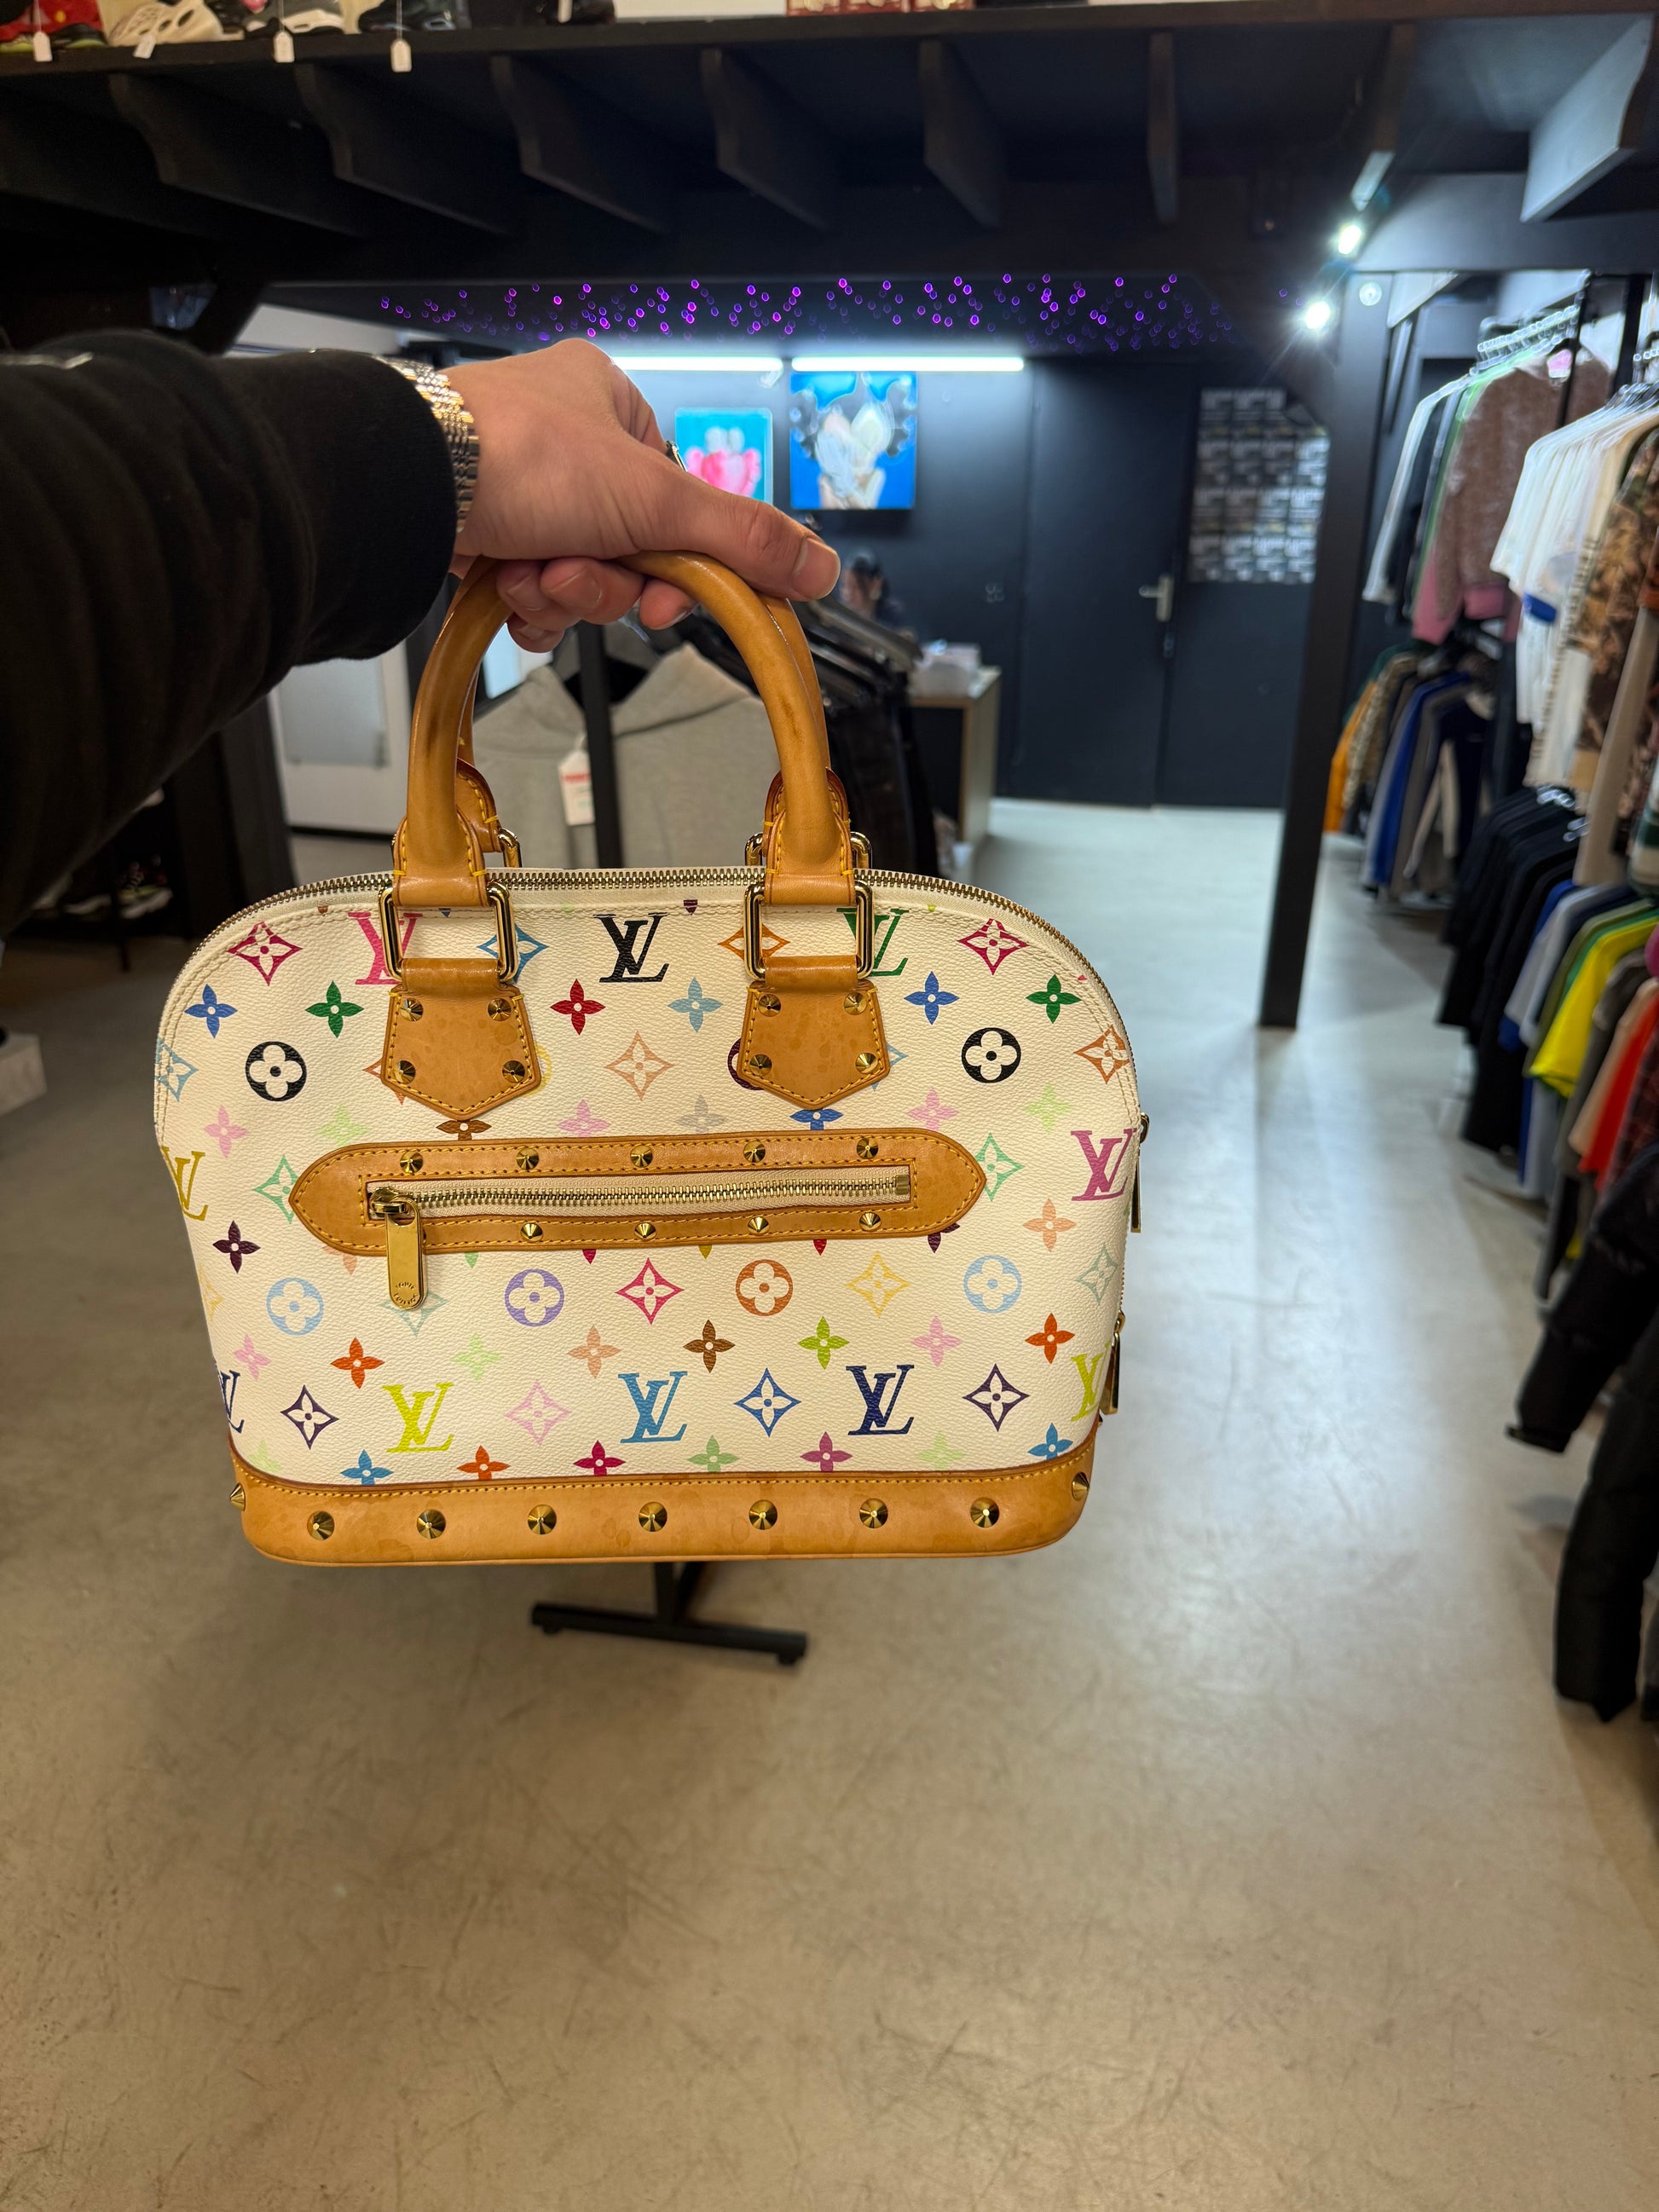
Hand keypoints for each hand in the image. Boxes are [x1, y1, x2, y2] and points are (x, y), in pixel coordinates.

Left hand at [446, 340, 838, 650]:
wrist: (410, 486)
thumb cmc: (524, 455)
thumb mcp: (658, 498)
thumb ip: (744, 539)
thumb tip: (821, 569)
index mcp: (610, 403)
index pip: (676, 501)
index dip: (680, 563)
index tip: (670, 597)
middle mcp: (564, 439)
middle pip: (630, 547)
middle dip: (608, 580)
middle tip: (583, 576)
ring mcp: (517, 488)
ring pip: (579, 574)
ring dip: (564, 593)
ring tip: (532, 572)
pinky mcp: (478, 534)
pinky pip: (530, 592)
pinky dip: (525, 604)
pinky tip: (504, 587)